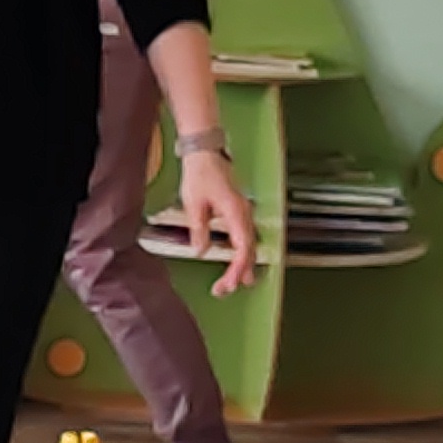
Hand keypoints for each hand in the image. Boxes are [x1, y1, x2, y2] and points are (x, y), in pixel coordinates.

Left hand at [175, 148, 257, 289]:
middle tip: (224, 290)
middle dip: (239, 272)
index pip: (243, 249)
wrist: (204, 152)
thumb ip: (199, 229)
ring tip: (234, 282)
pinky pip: (244, 236)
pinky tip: (235, 261)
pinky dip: (240, 251)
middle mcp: (244, 214)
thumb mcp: (193, 204)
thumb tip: (201, 251)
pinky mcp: (237, 210)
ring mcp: (243, 212)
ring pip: (248, 244)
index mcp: (236, 213)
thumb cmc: (200, 174)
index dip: (236, 269)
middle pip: (249, 250)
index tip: (225, 284)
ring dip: (242, 264)